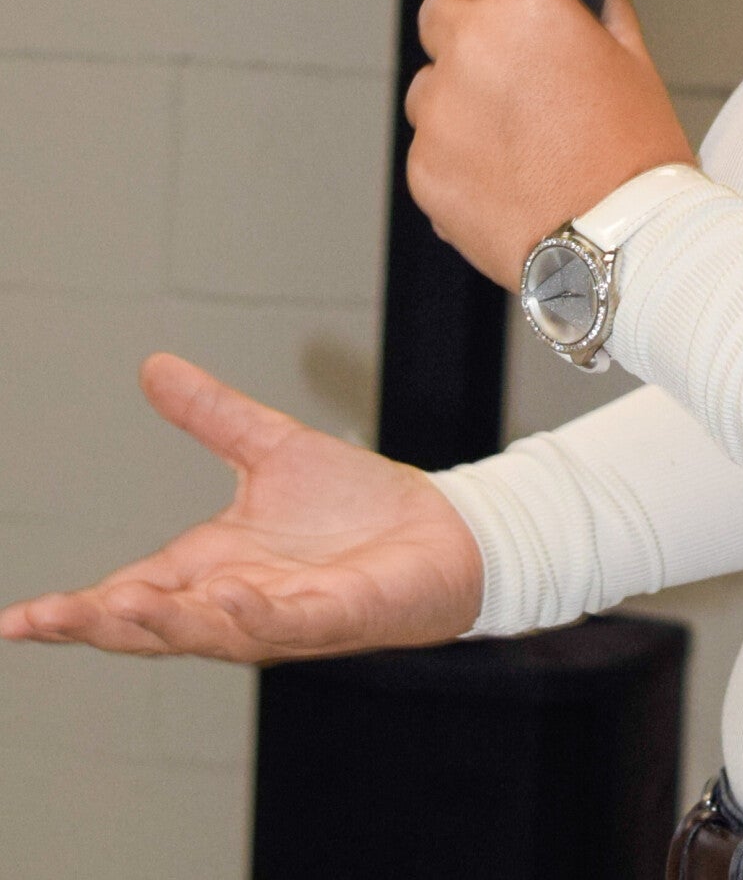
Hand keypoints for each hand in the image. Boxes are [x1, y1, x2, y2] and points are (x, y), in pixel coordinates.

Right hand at [0, 355, 481, 661]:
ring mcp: (289, 615)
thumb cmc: (355, 507)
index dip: (70, 614)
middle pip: (155, 627)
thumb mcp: (271, 448)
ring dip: (170, 623)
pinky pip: (296, 621)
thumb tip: (154, 367)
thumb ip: (211, 416)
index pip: (127, 599)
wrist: (443, 530)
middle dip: (101, 625)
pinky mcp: (344, 614)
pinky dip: (262, 613)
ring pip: (215, 632)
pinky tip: (234, 595)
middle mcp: (239, 603)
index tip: (13, 620)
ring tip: (122, 604)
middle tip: (47, 619)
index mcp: (211, 571)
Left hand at [405, 0, 694, 288]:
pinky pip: (430, 143)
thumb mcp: (633, 60)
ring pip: (431, 84)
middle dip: (471, 31)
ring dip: (461, 97)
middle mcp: (470, 50)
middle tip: (518, 70)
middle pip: (439, 12)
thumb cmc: (633, 155)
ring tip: (519, 137)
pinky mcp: (423, 170)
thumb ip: (599, 9)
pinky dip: (457, 154)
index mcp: (523, 7)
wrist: (618, 245)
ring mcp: (439, 114)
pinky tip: (507, 175)